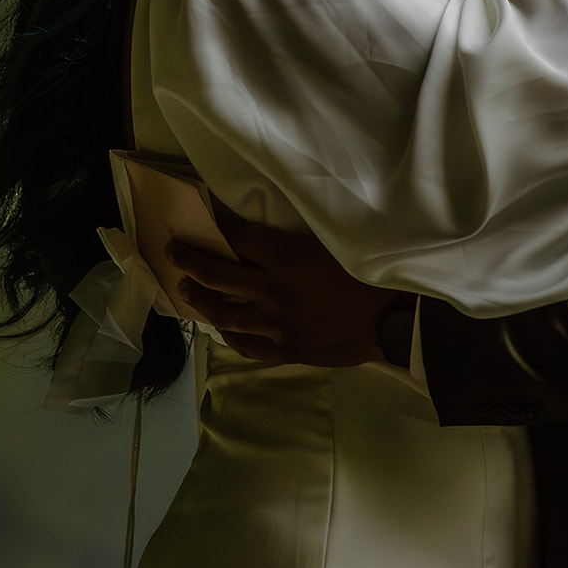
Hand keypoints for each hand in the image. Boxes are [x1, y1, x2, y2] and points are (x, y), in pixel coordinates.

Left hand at [167, 217, 401, 366]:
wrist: (396, 321)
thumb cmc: (373, 273)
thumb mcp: (339, 240)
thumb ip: (304, 236)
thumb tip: (278, 226)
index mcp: (287, 257)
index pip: (239, 237)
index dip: (219, 227)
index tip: (205, 218)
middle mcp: (273, 290)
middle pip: (219, 274)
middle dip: (191, 260)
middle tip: (172, 252)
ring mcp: (277, 324)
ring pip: (226, 312)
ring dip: (201, 299)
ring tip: (184, 290)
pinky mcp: (288, 349)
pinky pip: (249, 345)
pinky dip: (230, 336)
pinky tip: (221, 330)